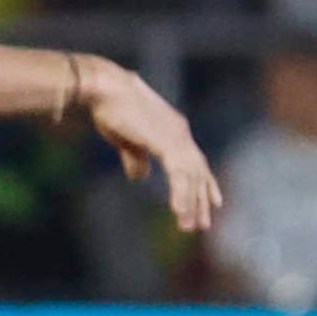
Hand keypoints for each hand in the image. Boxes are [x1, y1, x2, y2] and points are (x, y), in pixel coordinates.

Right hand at [81, 60, 222, 232]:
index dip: (205, 183)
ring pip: (191, 177)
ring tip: (188, 226)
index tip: (212, 203)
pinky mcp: (167, 142)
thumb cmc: (109, 108)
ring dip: (190, 204)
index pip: (196, 162)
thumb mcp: (126, 139)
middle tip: (202, 225)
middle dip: (200, 199)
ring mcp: (176, 137)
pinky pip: (179, 175)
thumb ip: (136, 158)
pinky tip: (179, 212)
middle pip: (198, 172)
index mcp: (174, 130)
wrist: (104, 89)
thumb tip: (139, 177)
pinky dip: (181, 194)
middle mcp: (180, 133)